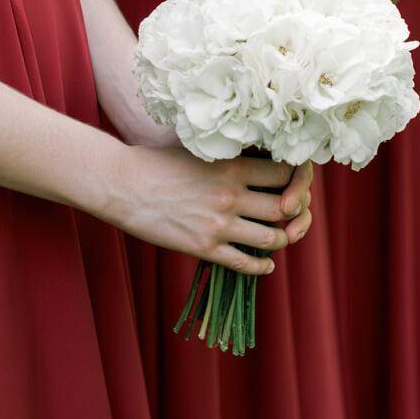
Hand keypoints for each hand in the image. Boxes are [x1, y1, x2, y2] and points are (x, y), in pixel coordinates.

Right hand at [101, 147, 312, 273]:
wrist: (122, 184)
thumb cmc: (159, 163)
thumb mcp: (202, 152)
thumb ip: (233, 162)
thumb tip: (264, 168)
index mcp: (232, 166)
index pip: (286, 173)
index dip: (297, 180)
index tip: (293, 185)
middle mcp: (231, 194)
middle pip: (286, 207)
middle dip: (297, 213)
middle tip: (293, 216)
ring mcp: (218, 223)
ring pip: (273, 238)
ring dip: (283, 240)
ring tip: (280, 238)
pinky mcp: (203, 247)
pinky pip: (245, 263)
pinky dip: (262, 266)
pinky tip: (265, 265)